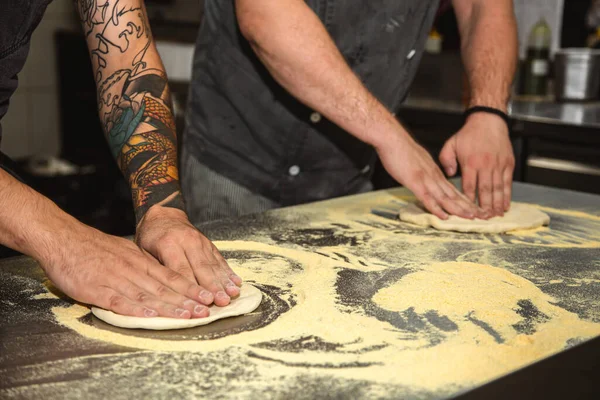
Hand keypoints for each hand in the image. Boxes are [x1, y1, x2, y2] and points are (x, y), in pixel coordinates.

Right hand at [41, 223, 211, 318]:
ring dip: (168, 307)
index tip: (206, 298)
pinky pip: (118, 300)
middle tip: (205, 311)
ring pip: (146, 295)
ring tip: (186, 316)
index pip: (170, 276)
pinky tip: (149, 315)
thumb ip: (141, 263)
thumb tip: (160, 274)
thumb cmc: (93, 246)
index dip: (190, 289)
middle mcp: (132, 269)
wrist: (62, 238)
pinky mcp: (96, 289)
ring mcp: (115, 279)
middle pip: (163, 287)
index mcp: (139, 261)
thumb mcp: (124, 250)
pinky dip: (135, 309)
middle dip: (186, 301)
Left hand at [135, 205, 241, 306]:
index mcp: (168, 244)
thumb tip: (165, 294)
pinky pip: (219, 259)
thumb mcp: (144, 252)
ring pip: (213, 264)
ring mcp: (200, 241)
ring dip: (224, 280)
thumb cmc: (150, 238)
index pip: (181, 271)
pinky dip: (228, 271)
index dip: (191, 288)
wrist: (163, 216)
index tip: (199, 302)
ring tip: (233, 293)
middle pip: (202, 268)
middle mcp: (187, 241)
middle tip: (222, 301)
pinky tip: (236, 281)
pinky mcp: (209, 244)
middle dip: (213, 287)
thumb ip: (156, 270)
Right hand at [376, 131, 478, 219]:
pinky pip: (428, 198)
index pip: (453, 189)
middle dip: (469, 206)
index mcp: (434, 171)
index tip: (474, 208)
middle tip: (482, 215)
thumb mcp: (417, 160)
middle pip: (454, 194)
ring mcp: (425, 179)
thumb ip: (424, 171)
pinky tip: (444, 216)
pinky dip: (437, 209)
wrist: (392, 138)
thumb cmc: (400, 148)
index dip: (465, 200)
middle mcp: (434, 176)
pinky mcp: (415, 182)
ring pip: (445, 197)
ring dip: (459, 209)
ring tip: (471, 217)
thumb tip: (425, 177)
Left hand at [439, 113, 514, 216]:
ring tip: (494, 216)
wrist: (488, 121)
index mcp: (470, 162)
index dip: (468, 200)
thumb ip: (446, 160)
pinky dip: (507, 196)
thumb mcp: (451, 144)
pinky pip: (508, 183)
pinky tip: (505, 206)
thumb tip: (449, 174)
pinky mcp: (508, 164)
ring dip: (496, 204)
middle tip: (483, 219)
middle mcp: (485, 165)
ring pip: (498, 189)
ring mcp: (498, 165)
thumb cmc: (468, 135)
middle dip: (484, 207)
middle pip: (485, 190)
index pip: (469, 186)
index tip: (467, 212)